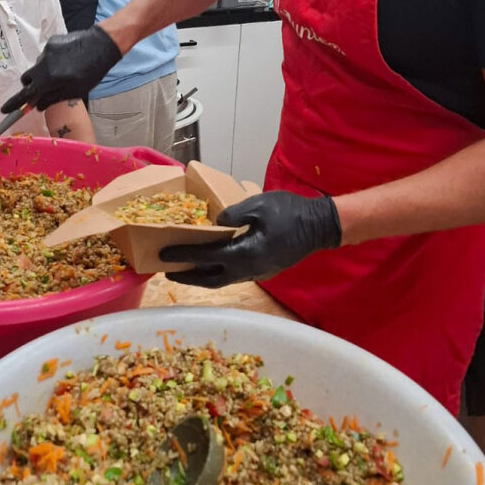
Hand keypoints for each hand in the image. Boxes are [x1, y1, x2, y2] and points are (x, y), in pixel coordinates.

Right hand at [1, 27, 121, 112]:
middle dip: (30, 86)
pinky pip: (46, 55)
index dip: (14, 103)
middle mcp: (43, 65)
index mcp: (49, 80)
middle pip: (27, 79)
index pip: (26, 94)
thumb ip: (53, 98)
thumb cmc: (92, 71)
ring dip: (43, 73)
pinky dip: (51, 61)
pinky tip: (66, 60)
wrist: (102, 44)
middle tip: (41, 90)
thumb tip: (37, 105)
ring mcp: (46, 51)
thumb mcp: (75, 91)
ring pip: (37, 66)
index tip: (5, 109)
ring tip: (62, 72)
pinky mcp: (52, 41)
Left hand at [160, 190, 341, 287]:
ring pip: (223, 280)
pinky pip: (234, 275)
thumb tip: (214, 225)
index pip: (207, 257)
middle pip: (211, 280)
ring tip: (184, 268)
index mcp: (245, 254)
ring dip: (202, 276)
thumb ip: (233, 215)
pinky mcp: (263, 270)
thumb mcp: (259, 205)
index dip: (184, 255)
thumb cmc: (291, 212)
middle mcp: (249, 269)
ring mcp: (257, 272)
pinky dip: (217, 271)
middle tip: (167, 271)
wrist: (320, 226)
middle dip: (188, 277)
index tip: (164, 254)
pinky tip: (211, 262)